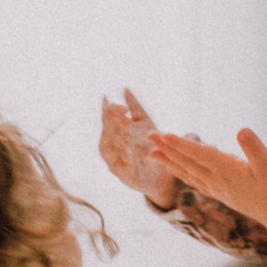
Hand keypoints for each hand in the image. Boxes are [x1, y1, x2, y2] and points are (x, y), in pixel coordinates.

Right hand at [100, 91, 177, 205]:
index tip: (122, 106)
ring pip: (113, 151)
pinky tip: (129, 147)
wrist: (159, 174)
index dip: (111, 112)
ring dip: (117, 139)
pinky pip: (125, 167)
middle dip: (112, 123)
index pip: (107, 120)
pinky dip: (126, 157)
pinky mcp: (127, 178)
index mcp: (111, 136)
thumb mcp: (143, 124)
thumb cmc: (147, 146)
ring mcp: (116, 165)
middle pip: (108, 134)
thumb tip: (125, 88)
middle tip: (118, 111)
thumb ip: (134, 107)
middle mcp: (109, 150)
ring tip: (123, 128)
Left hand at [151, 125, 266, 245]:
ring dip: (169, 161)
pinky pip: (195, 181)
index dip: (181, 144)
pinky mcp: (220, 193)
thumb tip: (241, 130)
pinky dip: (182, 173)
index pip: (200, 155)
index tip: (163, 135)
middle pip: (188, 162)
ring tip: (151, 153)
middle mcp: (218, 181)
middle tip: (148, 136)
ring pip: (188, 172)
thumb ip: (255, 149)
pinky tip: (174, 169)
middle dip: (167, 149)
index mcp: (228, 171)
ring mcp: (217, 188)